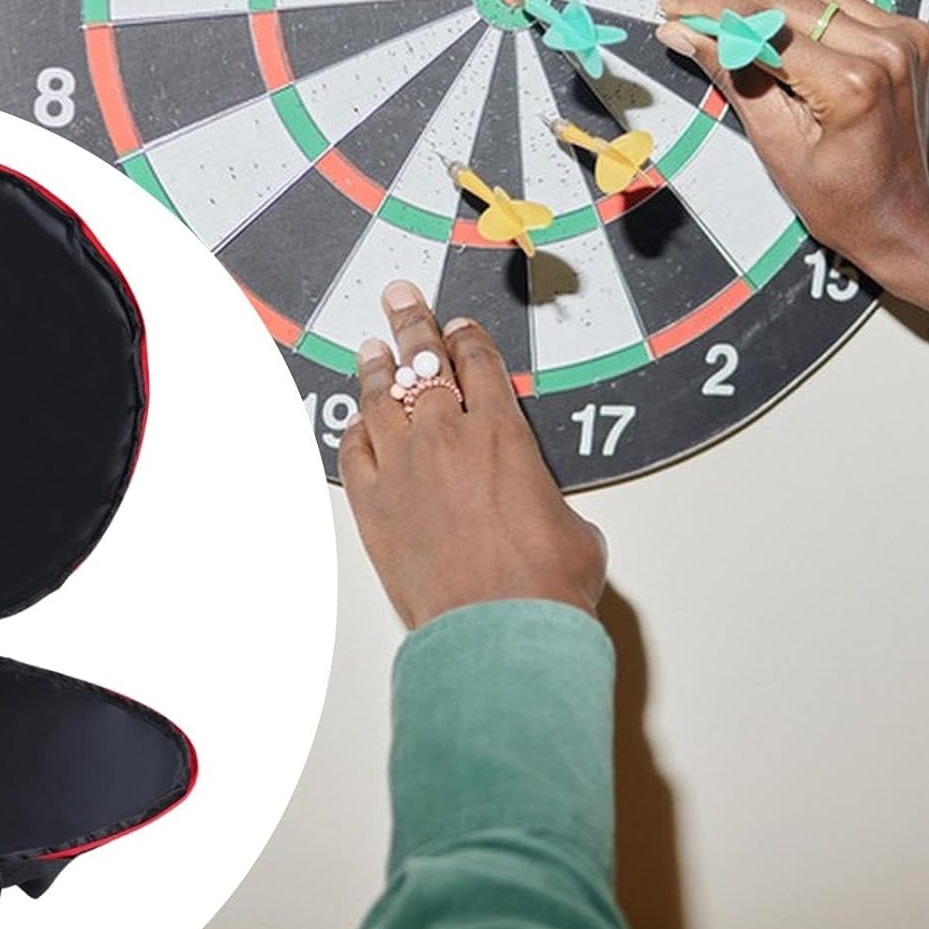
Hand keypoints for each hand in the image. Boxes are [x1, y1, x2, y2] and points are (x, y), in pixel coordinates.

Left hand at [338, 281, 607, 631]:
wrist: (500, 630)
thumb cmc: (543, 587)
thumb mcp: (573, 531)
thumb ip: (550, 505)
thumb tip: (550, 523)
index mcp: (503, 434)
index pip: (479, 363)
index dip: (466, 337)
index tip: (457, 325)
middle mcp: (449, 437)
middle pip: (423, 362)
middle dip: (412, 322)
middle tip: (399, 297)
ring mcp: (404, 467)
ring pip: (381, 398)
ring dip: (377, 368)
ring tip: (372, 347)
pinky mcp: (373, 504)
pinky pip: (354, 452)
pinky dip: (354, 432)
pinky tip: (356, 422)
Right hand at [655, 0, 928, 312]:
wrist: (902, 215)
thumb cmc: (846, 199)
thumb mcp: (774, 143)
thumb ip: (732, 77)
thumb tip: (687, 34)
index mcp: (852, 84)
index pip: (763, 25)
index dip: (711, 11)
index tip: (675, 7)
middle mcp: (885, 50)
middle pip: (786, 0)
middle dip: (728, 1)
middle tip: (684, 8)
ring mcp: (901, 37)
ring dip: (764, 5)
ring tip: (726, 26)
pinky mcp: (906, 33)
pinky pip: (841, 4)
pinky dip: (802, 13)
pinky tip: (775, 33)